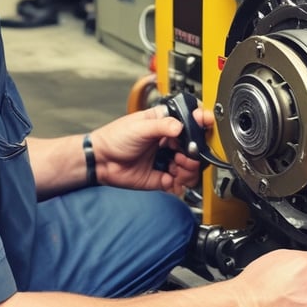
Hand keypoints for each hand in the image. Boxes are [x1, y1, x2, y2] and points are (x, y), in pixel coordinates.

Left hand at [89, 105, 214, 194]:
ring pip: (191, 167)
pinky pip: (179, 182)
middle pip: (195, 148)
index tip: (205, 125)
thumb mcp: (139, 127)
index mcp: (164, 124)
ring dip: (189, 169)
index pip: (190, 122)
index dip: (201, 123)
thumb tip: (179, 126)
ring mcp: (166, 160)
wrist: (100, 161)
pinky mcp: (162, 177)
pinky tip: (173, 180)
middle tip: (185, 156)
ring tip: (178, 168)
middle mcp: (168, 142)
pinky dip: (180, 183)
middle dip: (194, 154)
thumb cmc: (114, 138)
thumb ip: (161, 126)